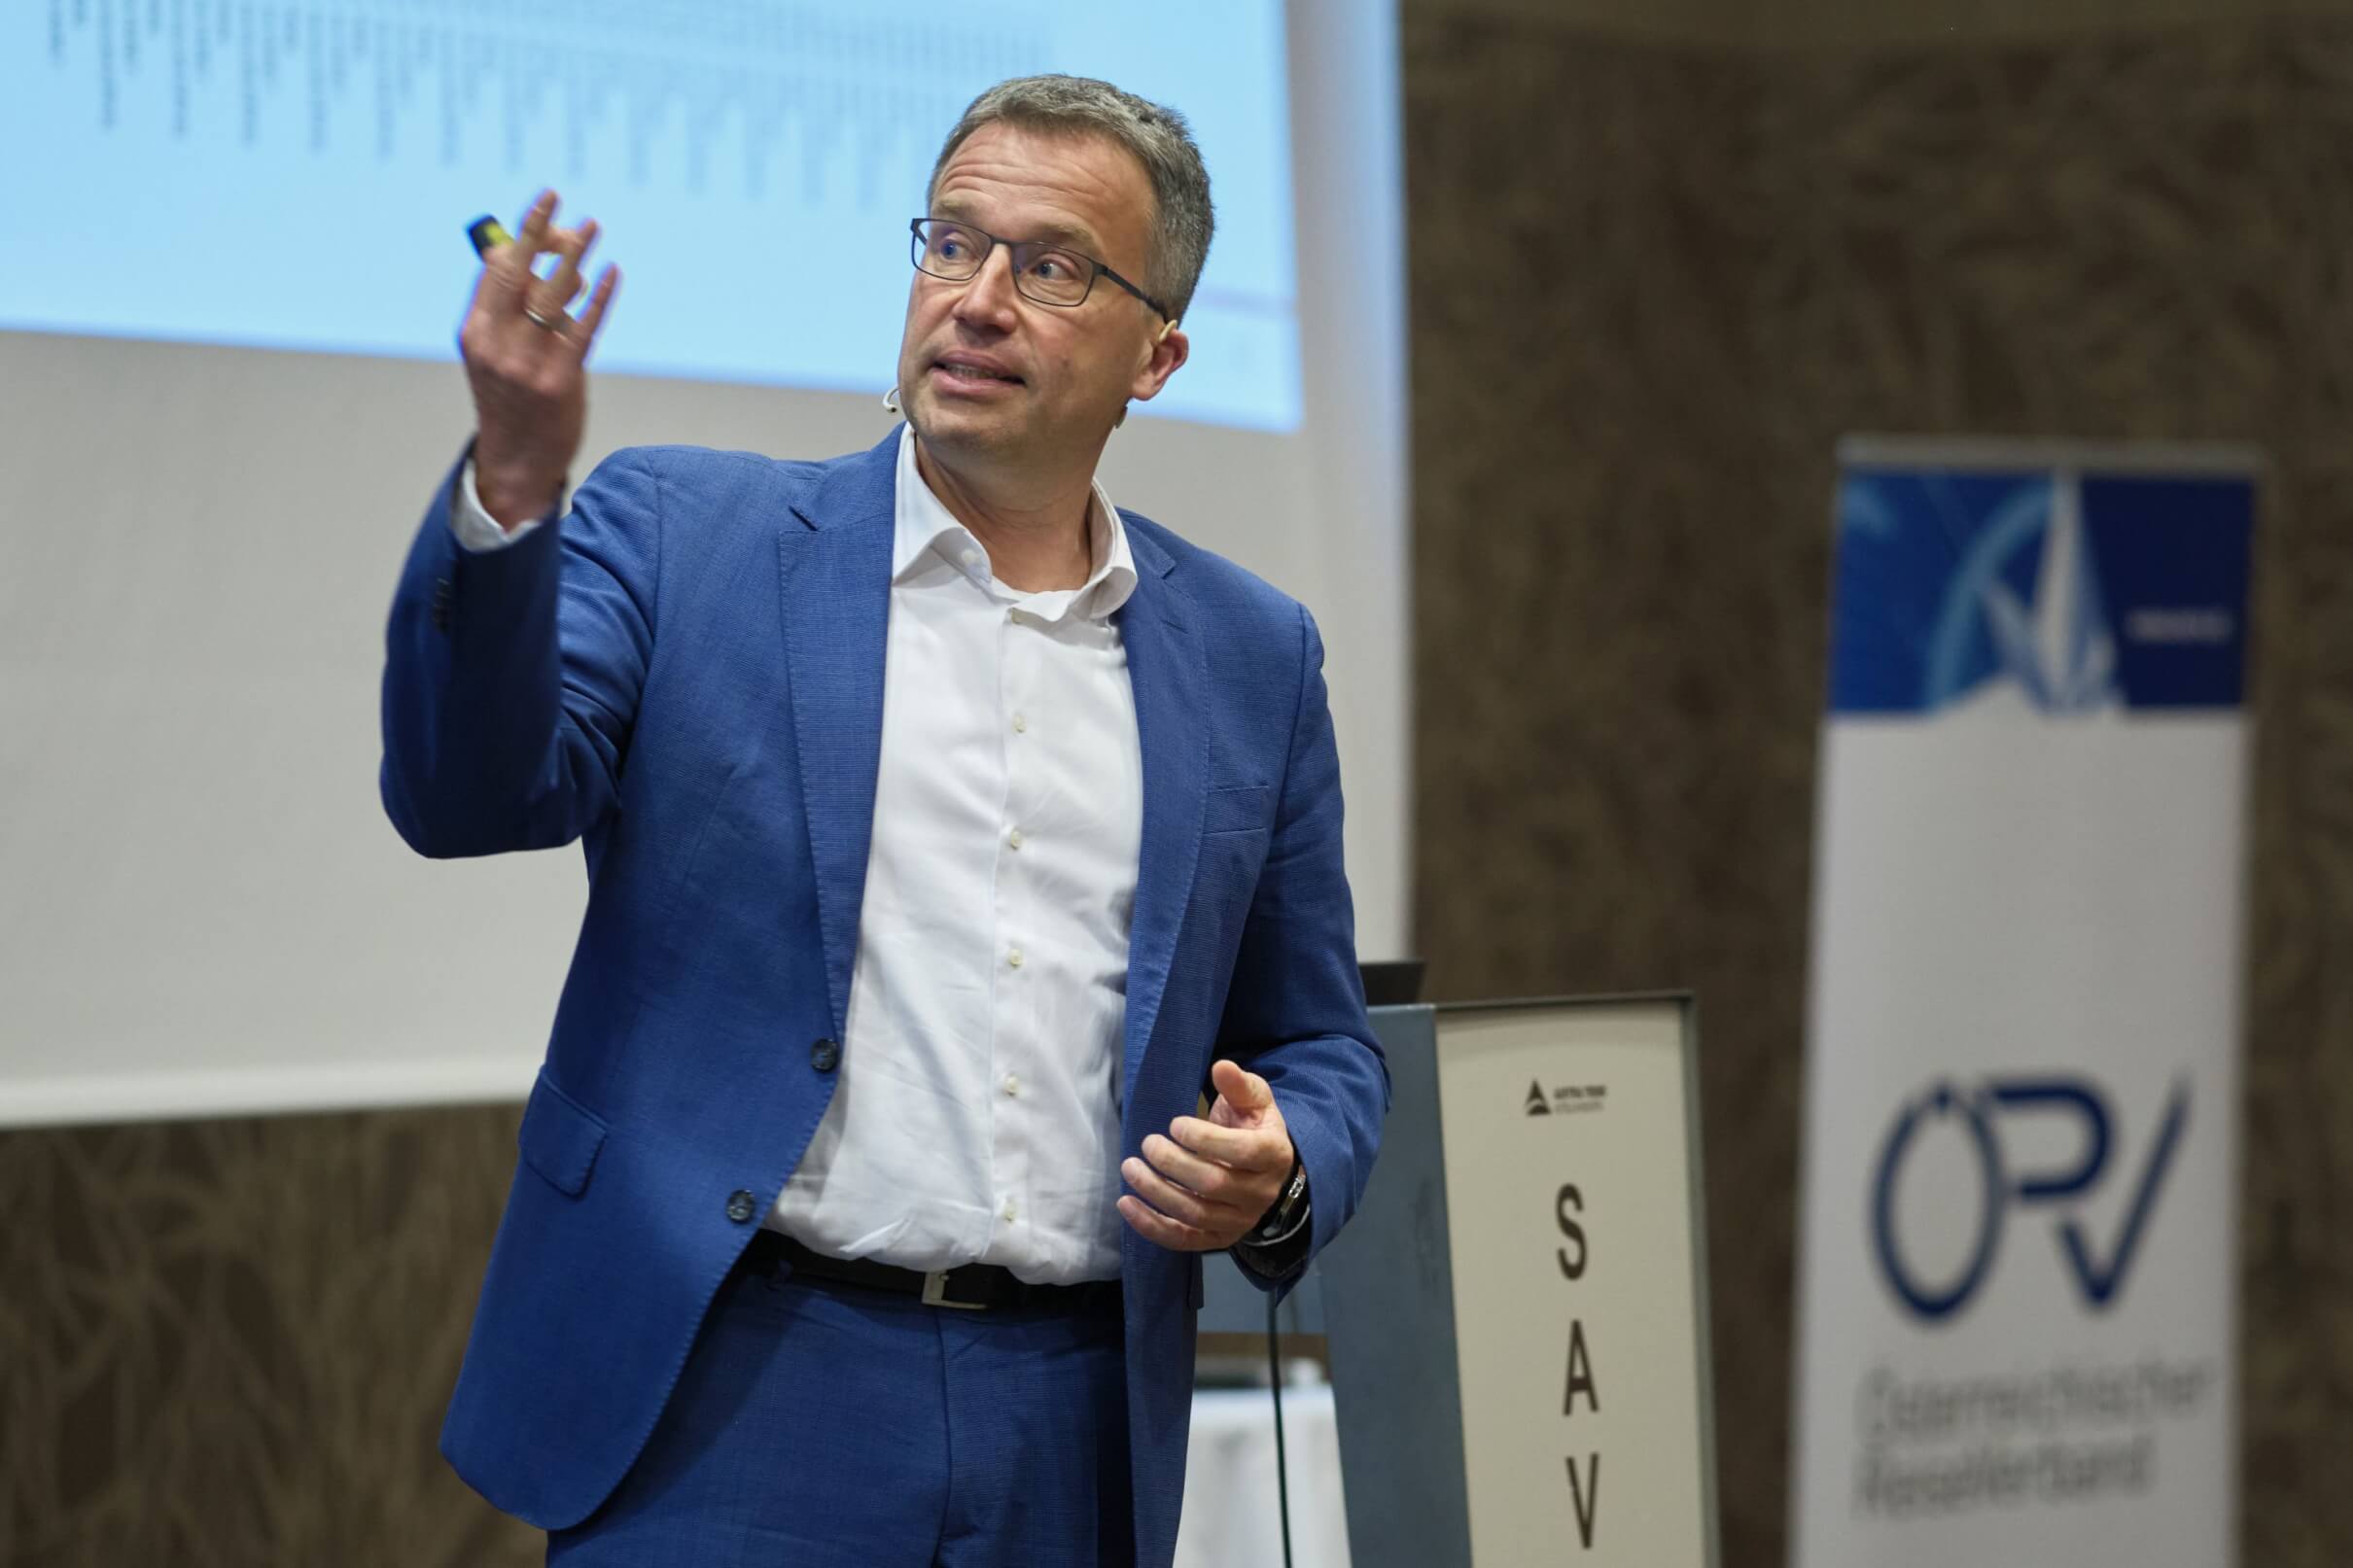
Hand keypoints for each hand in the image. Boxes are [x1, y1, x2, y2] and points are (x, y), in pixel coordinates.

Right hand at [458, 190, 619, 528]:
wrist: (516, 461)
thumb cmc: (512, 398)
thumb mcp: (497, 351)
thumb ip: (514, 309)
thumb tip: (550, 257)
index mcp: (476, 331)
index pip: (496, 268)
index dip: (523, 235)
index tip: (546, 211)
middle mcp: (496, 343)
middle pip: (518, 271)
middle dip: (539, 231)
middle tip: (559, 198)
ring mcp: (527, 363)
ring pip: (553, 294)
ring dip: (575, 255)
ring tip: (593, 227)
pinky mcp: (560, 380)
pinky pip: (583, 328)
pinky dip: (599, 298)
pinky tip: (612, 275)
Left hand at [1118, 1060, 1294, 1251]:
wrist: (1265, 1170)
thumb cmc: (1253, 1127)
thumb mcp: (1254, 1100)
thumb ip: (1239, 1085)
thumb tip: (1221, 1067)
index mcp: (1274, 1155)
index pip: (1242, 1151)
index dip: (1204, 1139)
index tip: (1174, 1124)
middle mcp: (1260, 1193)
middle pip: (1213, 1184)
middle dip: (1173, 1163)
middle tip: (1148, 1143)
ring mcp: (1240, 1221)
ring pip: (1194, 1214)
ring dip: (1155, 1192)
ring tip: (1130, 1167)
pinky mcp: (1219, 1239)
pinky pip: (1183, 1240)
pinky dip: (1150, 1226)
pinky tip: (1126, 1204)